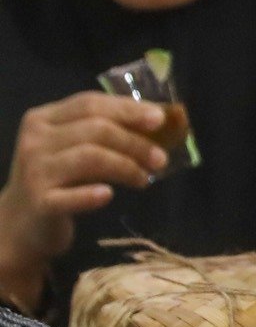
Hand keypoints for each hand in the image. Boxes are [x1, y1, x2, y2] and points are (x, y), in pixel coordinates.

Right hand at [0, 91, 169, 303]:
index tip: (161, 119)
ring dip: (126, 166)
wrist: (21, 222)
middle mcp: (35, 140)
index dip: (128, 109)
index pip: (89, 103)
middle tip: (161, 158)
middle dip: (135, 142)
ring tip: (145, 179)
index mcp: (43, 119)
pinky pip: (71, 196)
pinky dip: (93, 194)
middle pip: (95, 129)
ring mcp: (34, 171)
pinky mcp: (39, 202)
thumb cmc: (59, 180)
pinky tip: (109, 195)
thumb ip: (108, 132)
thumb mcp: (76, 149)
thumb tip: (163, 122)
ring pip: (90, 157)